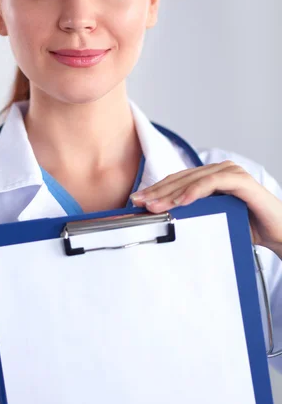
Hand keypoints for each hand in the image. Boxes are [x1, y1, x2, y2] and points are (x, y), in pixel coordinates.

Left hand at [130, 160, 281, 258]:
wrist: (279, 233)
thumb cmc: (248, 227)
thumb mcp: (214, 219)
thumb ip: (194, 214)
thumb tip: (162, 219)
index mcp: (211, 177)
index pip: (177, 181)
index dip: (156, 190)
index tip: (136, 201)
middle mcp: (219, 170)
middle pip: (180, 179)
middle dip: (157, 191)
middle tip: (138, 203)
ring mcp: (231, 173)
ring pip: (193, 179)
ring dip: (171, 193)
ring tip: (154, 205)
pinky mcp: (241, 180)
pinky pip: (213, 182)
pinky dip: (195, 191)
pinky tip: (181, 201)